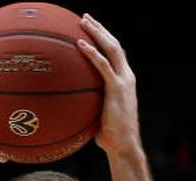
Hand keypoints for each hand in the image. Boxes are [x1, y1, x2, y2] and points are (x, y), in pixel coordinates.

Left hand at [77, 14, 142, 155]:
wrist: (123, 146)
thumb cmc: (109, 137)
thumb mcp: (98, 116)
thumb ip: (88, 105)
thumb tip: (68, 104)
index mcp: (124, 81)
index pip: (115, 54)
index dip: (104, 39)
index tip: (91, 29)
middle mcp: (127, 77)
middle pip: (114, 45)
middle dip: (100, 29)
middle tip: (85, 18)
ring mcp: (124, 81)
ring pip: (112, 49)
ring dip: (97, 33)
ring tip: (83, 21)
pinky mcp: (117, 89)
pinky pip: (103, 66)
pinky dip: (92, 53)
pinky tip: (80, 44)